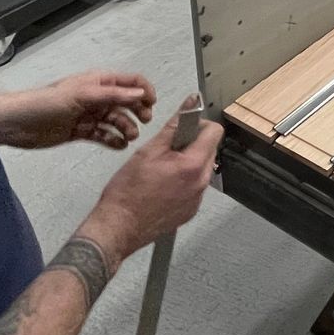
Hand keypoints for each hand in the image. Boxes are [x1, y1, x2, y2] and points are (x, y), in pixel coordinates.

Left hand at [0, 71, 155, 149]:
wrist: (16, 123)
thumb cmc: (46, 103)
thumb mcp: (81, 96)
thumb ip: (112, 95)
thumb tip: (140, 93)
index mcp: (98, 82)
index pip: (130, 81)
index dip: (144, 90)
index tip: (152, 104)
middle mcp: (96, 97)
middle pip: (126, 102)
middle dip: (137, 111)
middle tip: (143, 123)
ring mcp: (88, 115)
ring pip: (115, 120)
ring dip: (125, 128)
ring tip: (129, 138)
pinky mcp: (80, 131)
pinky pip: (102, 135)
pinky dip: (112, 140)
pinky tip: (118, 146)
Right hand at [79, 103, 223, 260]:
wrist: (118, 227)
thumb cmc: (127, 193)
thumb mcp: (148, 151)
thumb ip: (173, 127)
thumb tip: (189, 107)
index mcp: (192, 166)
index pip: (214, 132)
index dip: (198, 124)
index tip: (184, 127)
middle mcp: (200, 184)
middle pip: (209, 150)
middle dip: (191, 144)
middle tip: (166, 150)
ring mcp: (197, 199)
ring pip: (201, 168)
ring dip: (187, 163)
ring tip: (162, 169)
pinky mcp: (190, 210)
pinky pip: (195, 187)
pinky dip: (184, 181)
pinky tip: (163, 185)